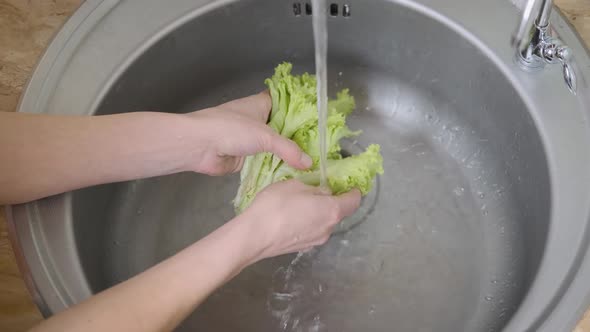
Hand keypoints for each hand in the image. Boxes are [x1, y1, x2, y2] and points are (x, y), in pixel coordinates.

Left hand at [186, 92, 311, 174]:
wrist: (199, 146)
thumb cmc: (229, 129)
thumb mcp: (265, 136)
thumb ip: (288, 149)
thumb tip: (308, 163)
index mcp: (260, 104)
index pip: (285, 101)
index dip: (300, 108)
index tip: (317, 118)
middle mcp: (257, 120)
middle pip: (282, 126)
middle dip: (298, 135)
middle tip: (320, 145)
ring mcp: (250, 139)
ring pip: (274, 146)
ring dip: (287, 154)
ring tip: (312, 161)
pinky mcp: (245, 158)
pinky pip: (266, 162)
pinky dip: (276, 167)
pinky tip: (293, 173)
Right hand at [239, 180, 360, 260]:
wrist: (254, 236)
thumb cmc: (276, 206)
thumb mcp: (295, 185)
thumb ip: (313, 188)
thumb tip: (321, 193)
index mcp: (331, 210)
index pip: (353, 202)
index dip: (354, 192)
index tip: (351, 186)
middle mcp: (328, 229)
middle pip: (338, 213)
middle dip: (332, 202)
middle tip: (320, 190)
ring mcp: (316, 241)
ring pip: (324, 223)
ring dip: (319, 213)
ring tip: (302, 203)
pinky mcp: (302, 248)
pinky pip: (311, 231)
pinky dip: (308, 223)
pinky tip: (292, 218)